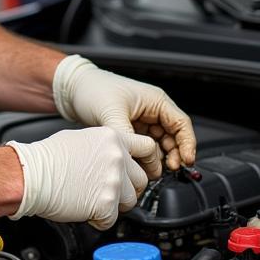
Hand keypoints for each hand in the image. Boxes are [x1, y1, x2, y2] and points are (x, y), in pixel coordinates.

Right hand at [5, 126, 146, 229]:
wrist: (31, 174)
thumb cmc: (47, 158)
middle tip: (110, 191)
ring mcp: (113, 180)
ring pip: (130, 201)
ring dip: (114, 205)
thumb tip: (110, 156)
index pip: (148, 148)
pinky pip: (111, 219)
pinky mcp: (106, 203)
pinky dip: (98, 219)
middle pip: (141, 180)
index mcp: (112, 138)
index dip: (147, 163)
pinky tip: (83, 208)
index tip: (145, 170)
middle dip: (128, 189)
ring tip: (92, 199)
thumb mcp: (81, 138)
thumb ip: (103, 147)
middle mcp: (116, 157)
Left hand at [53, 55, 195, 178]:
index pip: (181, 124)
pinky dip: (146, 157)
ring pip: (160, 145)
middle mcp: (152, 110)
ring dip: (158, 159)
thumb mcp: (112, 113)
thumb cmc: (93, 89)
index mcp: (155, 100)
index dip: (187, 144)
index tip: (185, 161)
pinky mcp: (131, 130)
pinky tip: (140, 166)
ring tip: (151, 170)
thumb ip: (127, 137)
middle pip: (174, 138)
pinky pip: (146, 147)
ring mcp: (142, 121)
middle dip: (173, 155)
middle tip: (168, 170)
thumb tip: (137, 159)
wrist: (72, 90)